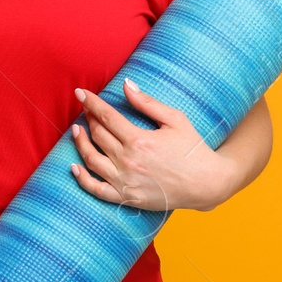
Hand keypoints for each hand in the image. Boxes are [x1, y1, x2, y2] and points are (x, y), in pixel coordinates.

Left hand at [68, 78, 243, 212]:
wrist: (207, 183)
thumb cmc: (193, 149)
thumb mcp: (175, 119)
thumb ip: (147, 102)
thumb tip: (125, 84)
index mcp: (139, 140)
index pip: (106, 116)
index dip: (91, 102)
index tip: (80, 93)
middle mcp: (128, 161)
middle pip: (97, 135)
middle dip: (88, 118)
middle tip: (86, 109)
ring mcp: (125, 181)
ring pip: (91, 159)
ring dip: (80, 142)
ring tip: (76, 130)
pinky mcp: (126, 198)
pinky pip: (96, 190)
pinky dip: (82, 179)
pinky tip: (75, 166)